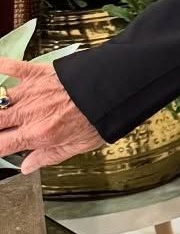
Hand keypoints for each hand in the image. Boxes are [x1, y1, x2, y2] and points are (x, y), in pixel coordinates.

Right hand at [0, 59, 104, 174]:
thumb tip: (27, 167)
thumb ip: (48, 157)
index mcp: (38, 134)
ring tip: (0, 109)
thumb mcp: (77, 146)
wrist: (114, 89)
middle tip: (1, 126)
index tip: (0, 146)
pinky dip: (1, 66)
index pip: (0, 145)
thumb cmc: (98, 117)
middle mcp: (29, 114)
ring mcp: (31, 92)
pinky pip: (13, 67)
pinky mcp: (38, 73)